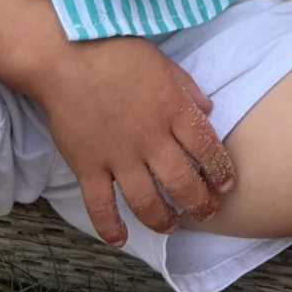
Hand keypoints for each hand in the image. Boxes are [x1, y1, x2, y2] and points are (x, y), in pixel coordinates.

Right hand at [29, 35, 234, 240]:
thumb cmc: (116, 53)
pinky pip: (100, 206)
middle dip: (200, 204)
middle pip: (182, 183)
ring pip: (147, 202)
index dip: (220, 170)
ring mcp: (118, 156)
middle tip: (207, 212)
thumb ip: (186, 88)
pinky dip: (110, 228)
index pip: (206, 147)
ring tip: (172, 225)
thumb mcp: (161, 62)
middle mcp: (149, 138)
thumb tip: (208, 111)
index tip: (226, 184)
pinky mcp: (87, 167)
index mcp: (172, 108)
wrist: (65, 57)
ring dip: (164, 220)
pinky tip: (121, 238)